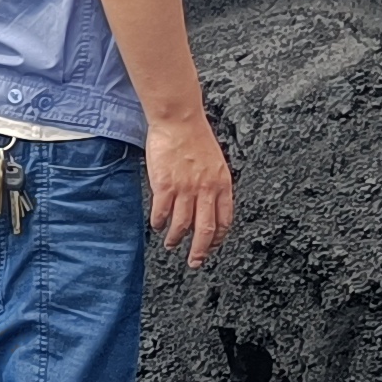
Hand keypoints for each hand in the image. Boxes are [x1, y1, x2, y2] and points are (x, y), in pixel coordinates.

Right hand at [147, 115, 236, 269]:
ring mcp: (185, 188)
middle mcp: (206, 189)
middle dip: (199, 250)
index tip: (211, 247)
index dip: (218, 238)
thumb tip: (209, 205)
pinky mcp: (164, 185)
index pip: (224, 220)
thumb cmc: (195, 137)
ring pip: (182, 225)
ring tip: (171, 244)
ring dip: (176, 238)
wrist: (178, 120)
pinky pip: (162, 212)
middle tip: (194, 261)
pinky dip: (159, 223)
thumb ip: (214, 185)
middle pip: (205, 229)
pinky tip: (157, 225)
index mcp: (222, 184)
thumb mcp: (216, 163)